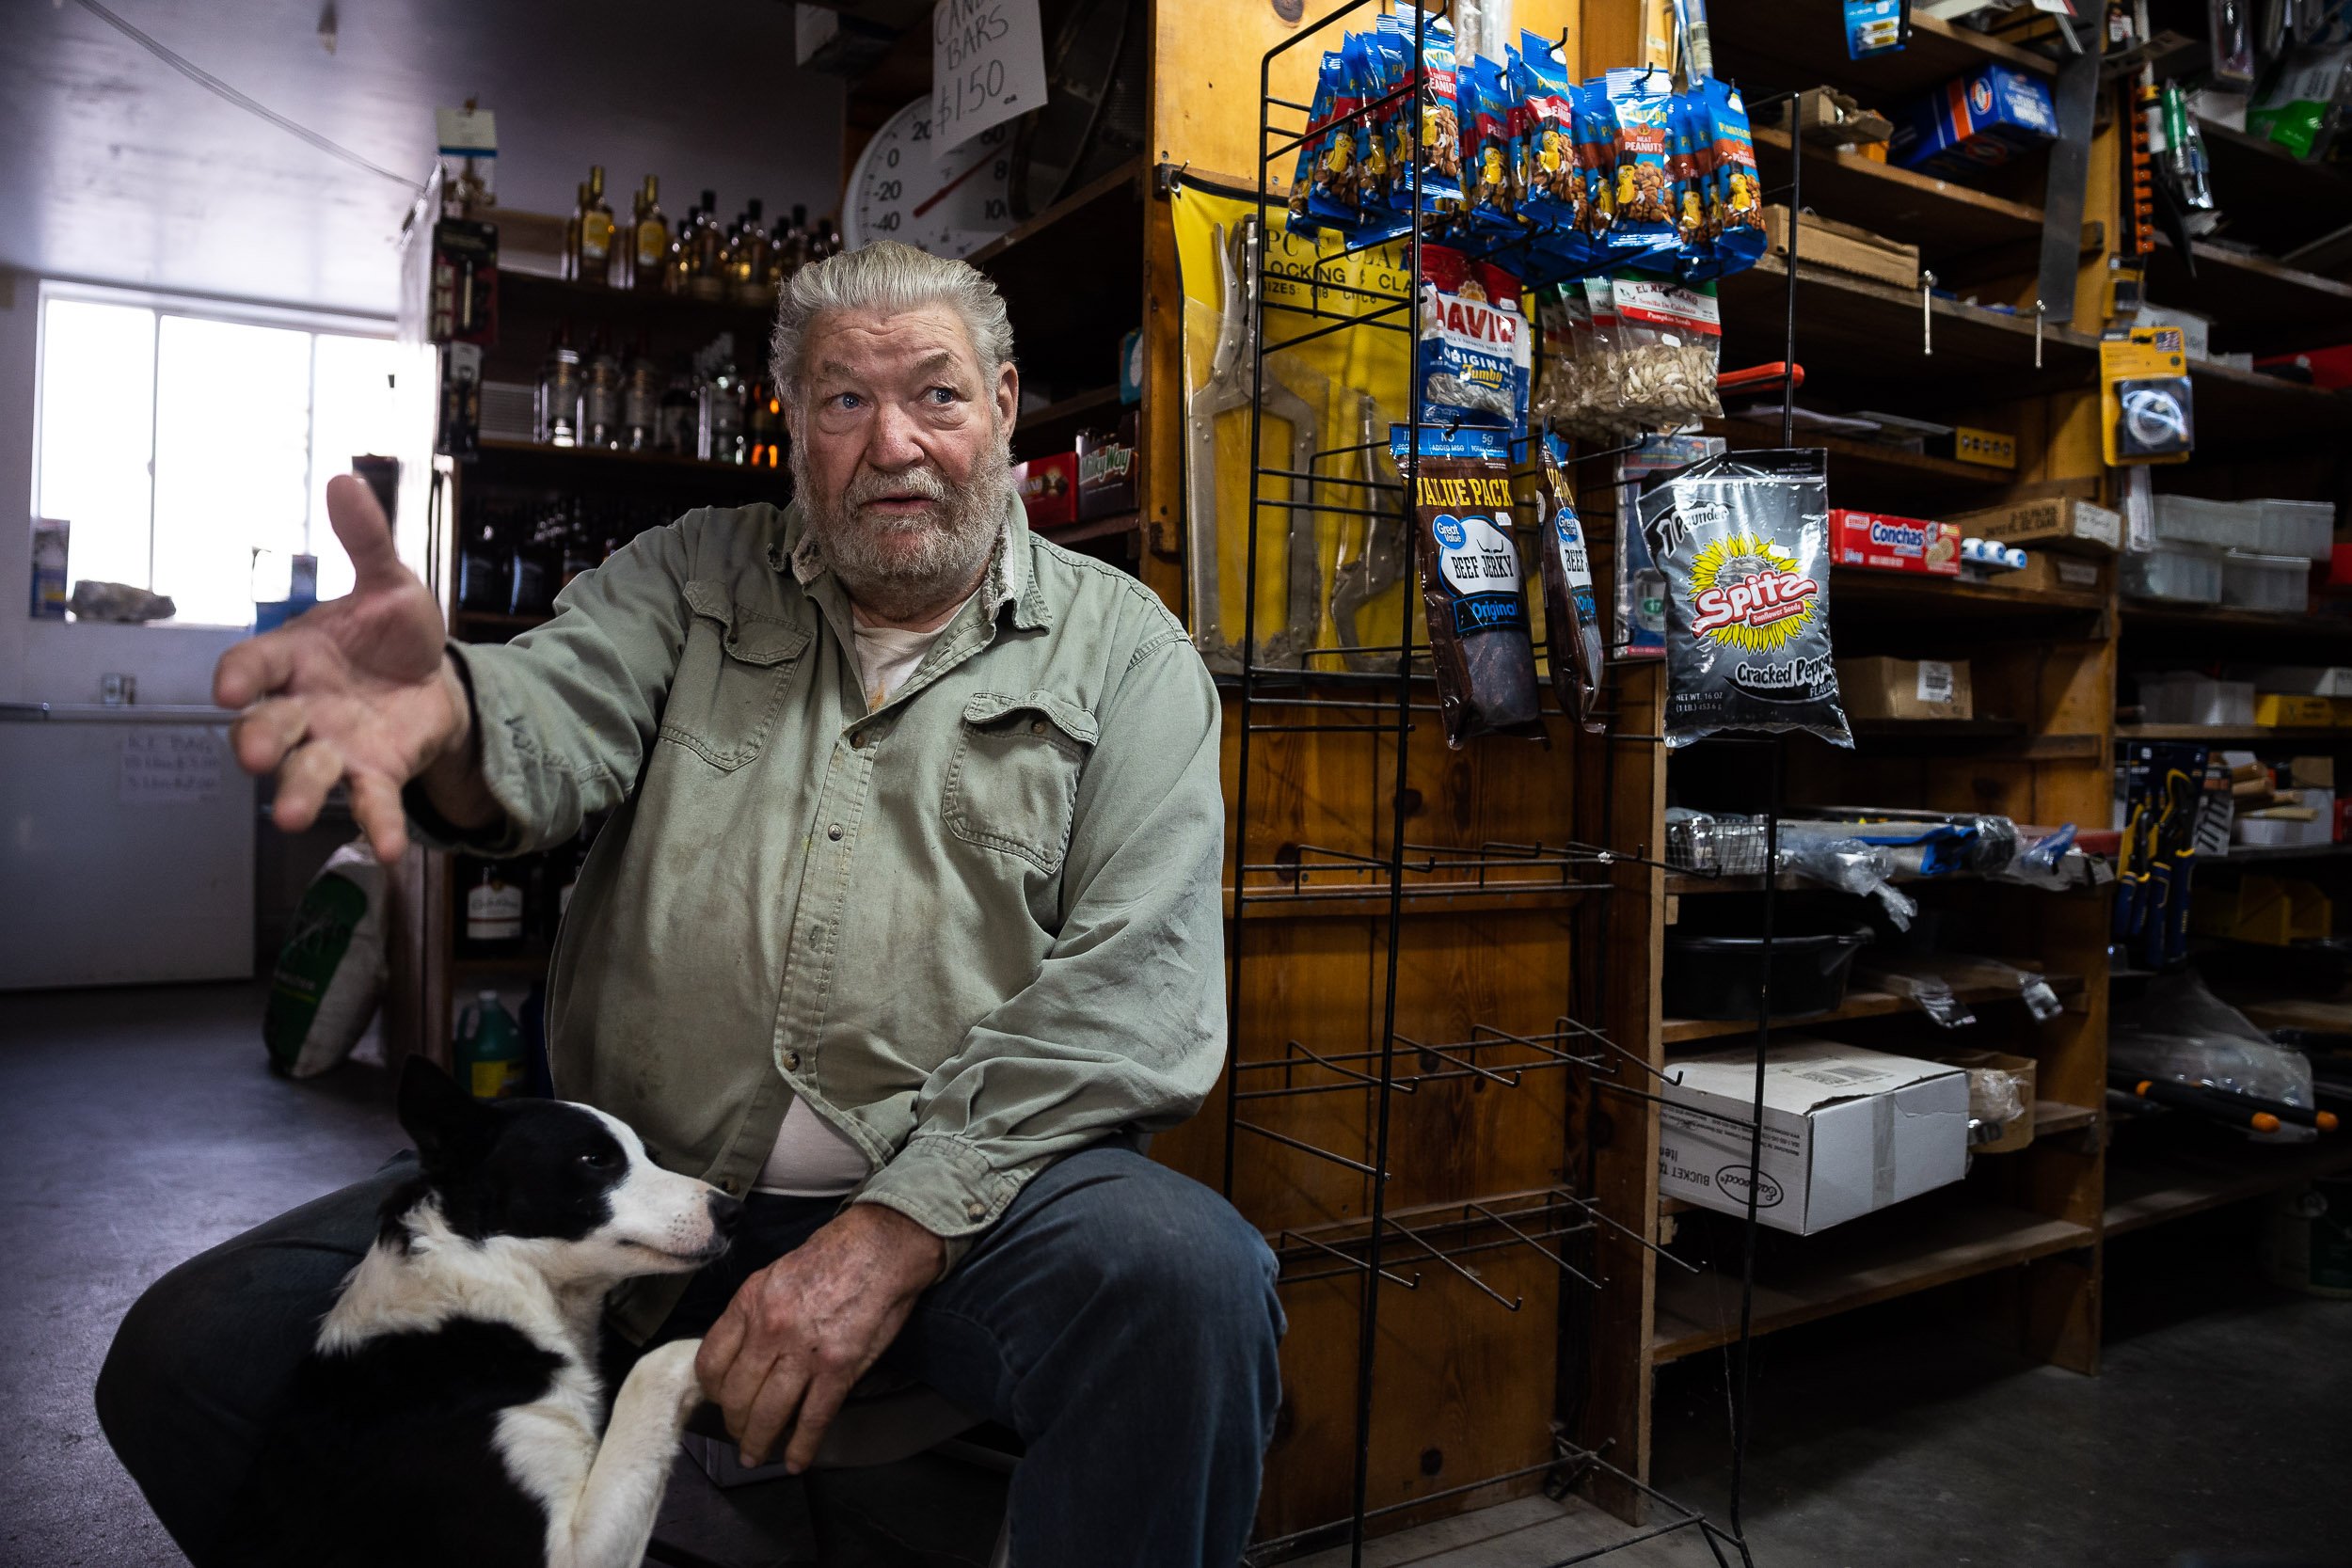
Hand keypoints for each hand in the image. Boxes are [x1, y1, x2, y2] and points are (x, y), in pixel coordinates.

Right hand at [213, 475, 486, 861]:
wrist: (434, 679)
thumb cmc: (391, 634)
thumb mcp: (388, 582)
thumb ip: (365, 540)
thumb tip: (344, 478)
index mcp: (294, 656)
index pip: (253, 665)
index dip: (240, 675)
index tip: (228, 688)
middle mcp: (302, 707)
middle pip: (267, 726)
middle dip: (258, 739)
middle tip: (255, 752)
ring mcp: (334, 746)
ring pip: (305, 772)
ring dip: (296, 792)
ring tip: (292, 816)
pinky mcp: (374, 774)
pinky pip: (370, 803)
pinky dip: (377, 827)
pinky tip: (391, 849)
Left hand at [694, 1204, 946, 1472]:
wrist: (882, 1246)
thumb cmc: (834, 1254)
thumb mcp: (776, 1273)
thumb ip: (754, 1311)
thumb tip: (742, 1350)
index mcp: (750, 1302)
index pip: (710, 1362)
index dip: (711, 1390)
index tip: (719, 1399)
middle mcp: (770, 1329)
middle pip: (735, 1396)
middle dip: (734, 1423)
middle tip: (739, 1433)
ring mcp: (804, 1352)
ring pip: (767, 1414)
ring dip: (758, 1442)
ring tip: (757, 1455)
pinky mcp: (838, 1369)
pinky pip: (812, 1419)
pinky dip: (802, 1446)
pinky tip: (796, 1461)